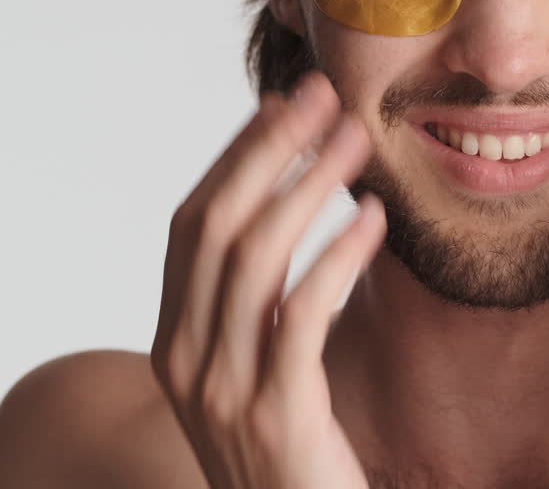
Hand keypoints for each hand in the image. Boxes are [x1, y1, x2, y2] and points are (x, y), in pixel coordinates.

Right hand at [150, 72, 383, 488]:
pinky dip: (339, 254)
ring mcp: (225, 390)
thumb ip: (254, 306)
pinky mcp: (277, 413)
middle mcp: (185, 361)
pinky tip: (374, 218)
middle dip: (269, 149)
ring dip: (309, 185)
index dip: (235, 157)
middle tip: (323, 97)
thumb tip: (283, 207)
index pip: (192, 225)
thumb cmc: (290, 452)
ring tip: (357, 143)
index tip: (280, 104)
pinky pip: (304, 312)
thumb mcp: (253, 372)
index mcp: (174, 343)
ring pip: (255, 257)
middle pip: (216, 225)